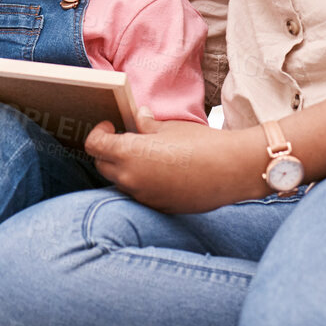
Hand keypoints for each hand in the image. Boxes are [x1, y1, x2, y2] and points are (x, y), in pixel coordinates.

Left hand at [83, 108, 264, 213]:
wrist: (232, 170)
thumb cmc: (202, 144)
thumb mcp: (171, 127)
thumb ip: (147, 125)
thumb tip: (138, 118)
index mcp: (130, 153)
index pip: (94, 145)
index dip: (98, 133)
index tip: (110, 126)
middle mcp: (131, 178)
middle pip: (102, 165)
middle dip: (108, 151)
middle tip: (125, 138)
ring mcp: (144, 196)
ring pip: (120, 182)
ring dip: (124, 168)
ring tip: (145, 155)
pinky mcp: (158, 206)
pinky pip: (140, 194)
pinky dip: (142, 182)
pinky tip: (161, 172)